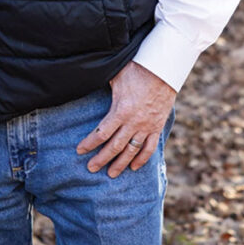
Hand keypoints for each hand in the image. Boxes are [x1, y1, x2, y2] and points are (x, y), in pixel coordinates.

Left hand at [76, 62, 176, 177]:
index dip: (89, 143)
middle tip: (91, 168)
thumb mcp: (116, 77)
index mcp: (121, 110)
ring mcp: (146, 126)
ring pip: (132, 151)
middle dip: (102, 159)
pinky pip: (149, 148)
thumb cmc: (137, 69)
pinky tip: (134, 167)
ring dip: (121, 164)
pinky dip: (142, 159)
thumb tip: (87, 82)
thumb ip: (104, 86)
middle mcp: (133, 122)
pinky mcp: (157, 127)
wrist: (164, 70)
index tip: (79, 150)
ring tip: (111, 174)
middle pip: (115, 146)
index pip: (101, 133)